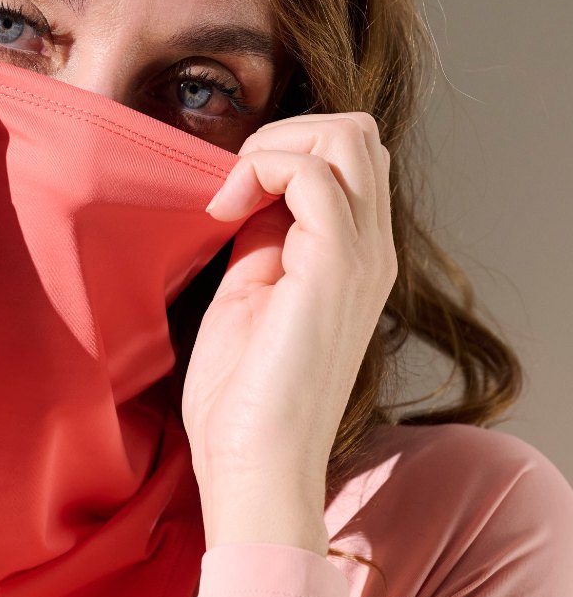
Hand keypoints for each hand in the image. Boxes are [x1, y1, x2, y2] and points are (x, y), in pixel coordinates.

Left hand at [181, 112, 397, 504]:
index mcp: (355, 257)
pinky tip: (222, 211)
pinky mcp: (338, 265)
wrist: (255, 463)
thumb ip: (261, 240)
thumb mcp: (249, 294)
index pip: (344, 160)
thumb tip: (247, 194)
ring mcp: (362, 255)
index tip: (227, 195)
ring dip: (273, 145)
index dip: (283, 153)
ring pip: (346, 136)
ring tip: (229, 194)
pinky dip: (259, 171)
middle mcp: (373, 249)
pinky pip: (310, 170)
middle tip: (230, 186)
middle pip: (356, 134)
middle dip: (283, 134)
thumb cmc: (242, 399)